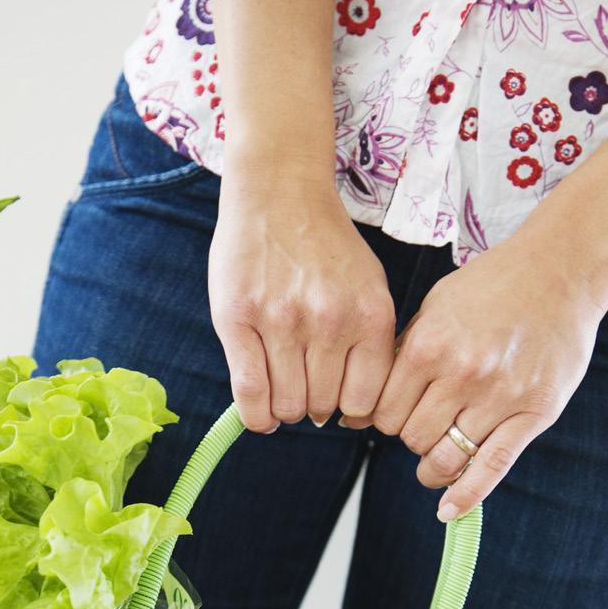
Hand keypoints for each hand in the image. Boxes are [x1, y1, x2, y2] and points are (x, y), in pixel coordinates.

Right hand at [208, 160, 395, 431]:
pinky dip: (255, 415)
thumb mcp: (368, 288)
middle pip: (322, 405)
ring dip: (283, 409)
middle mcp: (329, 321)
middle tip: (303, 391)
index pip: (363, 400)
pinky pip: (249, 392)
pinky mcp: (238, 319)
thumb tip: (350, 412)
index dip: (348, 411)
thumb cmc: (325, 246)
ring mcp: (282, 321)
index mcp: (369, 316)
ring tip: (280, 392)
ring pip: (286, 404)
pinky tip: (258, 414)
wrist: (280, 192)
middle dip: (312, 407)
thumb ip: (367, 344)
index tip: (336, 404)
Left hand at [344, 232, 607, 519]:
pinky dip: (466, 495)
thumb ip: (401, 358)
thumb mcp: (434, 309)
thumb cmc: (492, 288)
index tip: (394, 415)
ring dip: (435, 464)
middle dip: (410, 438)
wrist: (560, 270)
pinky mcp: (534, 411)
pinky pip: (493, 466)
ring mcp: (500, 394)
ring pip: (446, 457)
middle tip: (424, 426)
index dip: (382, 420)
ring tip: (436, 459)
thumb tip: (359, 415)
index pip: (383, 412)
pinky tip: (449, 511)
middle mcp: (461, 373)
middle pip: (412, 437)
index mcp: (427, 345)